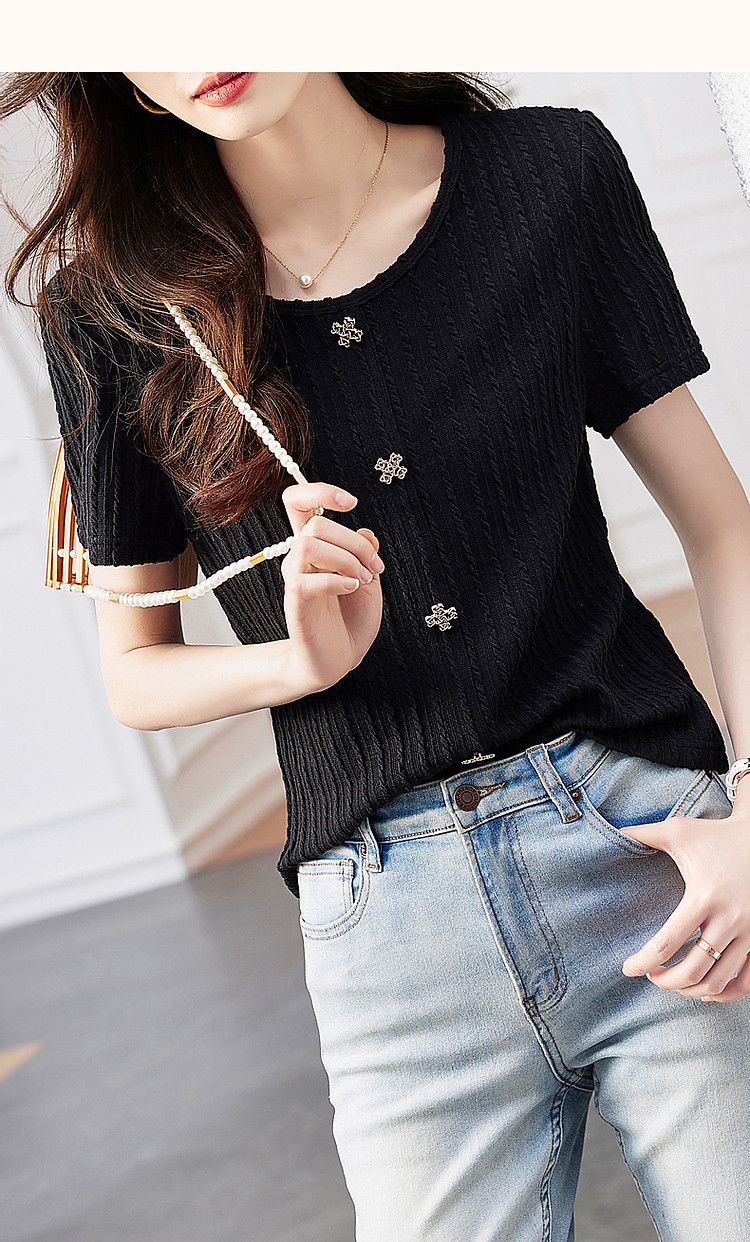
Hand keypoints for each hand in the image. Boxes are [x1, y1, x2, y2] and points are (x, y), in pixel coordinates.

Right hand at [279, 481, 383, 693]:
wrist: (340, 660)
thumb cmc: (351, 620)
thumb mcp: (369, 580)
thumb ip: (366, 554)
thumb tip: (365, 530)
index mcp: (318, 548)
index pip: (299, 503)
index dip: (320, 492)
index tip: (351, 503)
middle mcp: (301, 560)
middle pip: (315, 525)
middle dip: (354, 542)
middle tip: (374, 569)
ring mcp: (296, 581)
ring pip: (308, 545)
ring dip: (345, 559)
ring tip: (362, 580)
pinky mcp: (295, 605)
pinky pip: (305, 580)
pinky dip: (336, 581)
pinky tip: (353, 589)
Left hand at [619, 805, 749, 1001]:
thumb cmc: (716, 835)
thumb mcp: (679, 831)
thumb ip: (644, 833)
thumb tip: (615, 833)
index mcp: (703, 897)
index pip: (667, 943)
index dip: (643, 962)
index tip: (628, 969)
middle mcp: (729, 919)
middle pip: (693, 971)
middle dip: (665, 981)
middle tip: (651, 976)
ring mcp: (749, 933)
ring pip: (718, 982)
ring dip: (691, 990)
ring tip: (674, 981)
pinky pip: (746, 982)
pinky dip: (725, 993)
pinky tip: (706, 990)